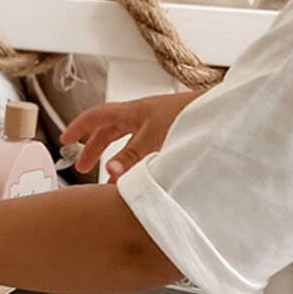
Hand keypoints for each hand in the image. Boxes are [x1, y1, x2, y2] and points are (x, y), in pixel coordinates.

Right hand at [63, 91, 203, 178]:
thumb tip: (111, 173)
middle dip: (94, 149)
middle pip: (110, 131)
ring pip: (128, 142)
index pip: (97, 117)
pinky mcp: (172, 136)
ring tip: (111, 181)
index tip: (64, 140)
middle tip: (83, 168)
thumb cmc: (195, 115)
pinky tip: (139, 178)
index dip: (78, 128)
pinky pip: (145, 150)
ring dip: (117, 161)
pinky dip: (137, 164)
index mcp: (134, 111)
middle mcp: (144, 116)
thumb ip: (132, 159)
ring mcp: (158, 125)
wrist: (228, 113)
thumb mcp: (156, 139)